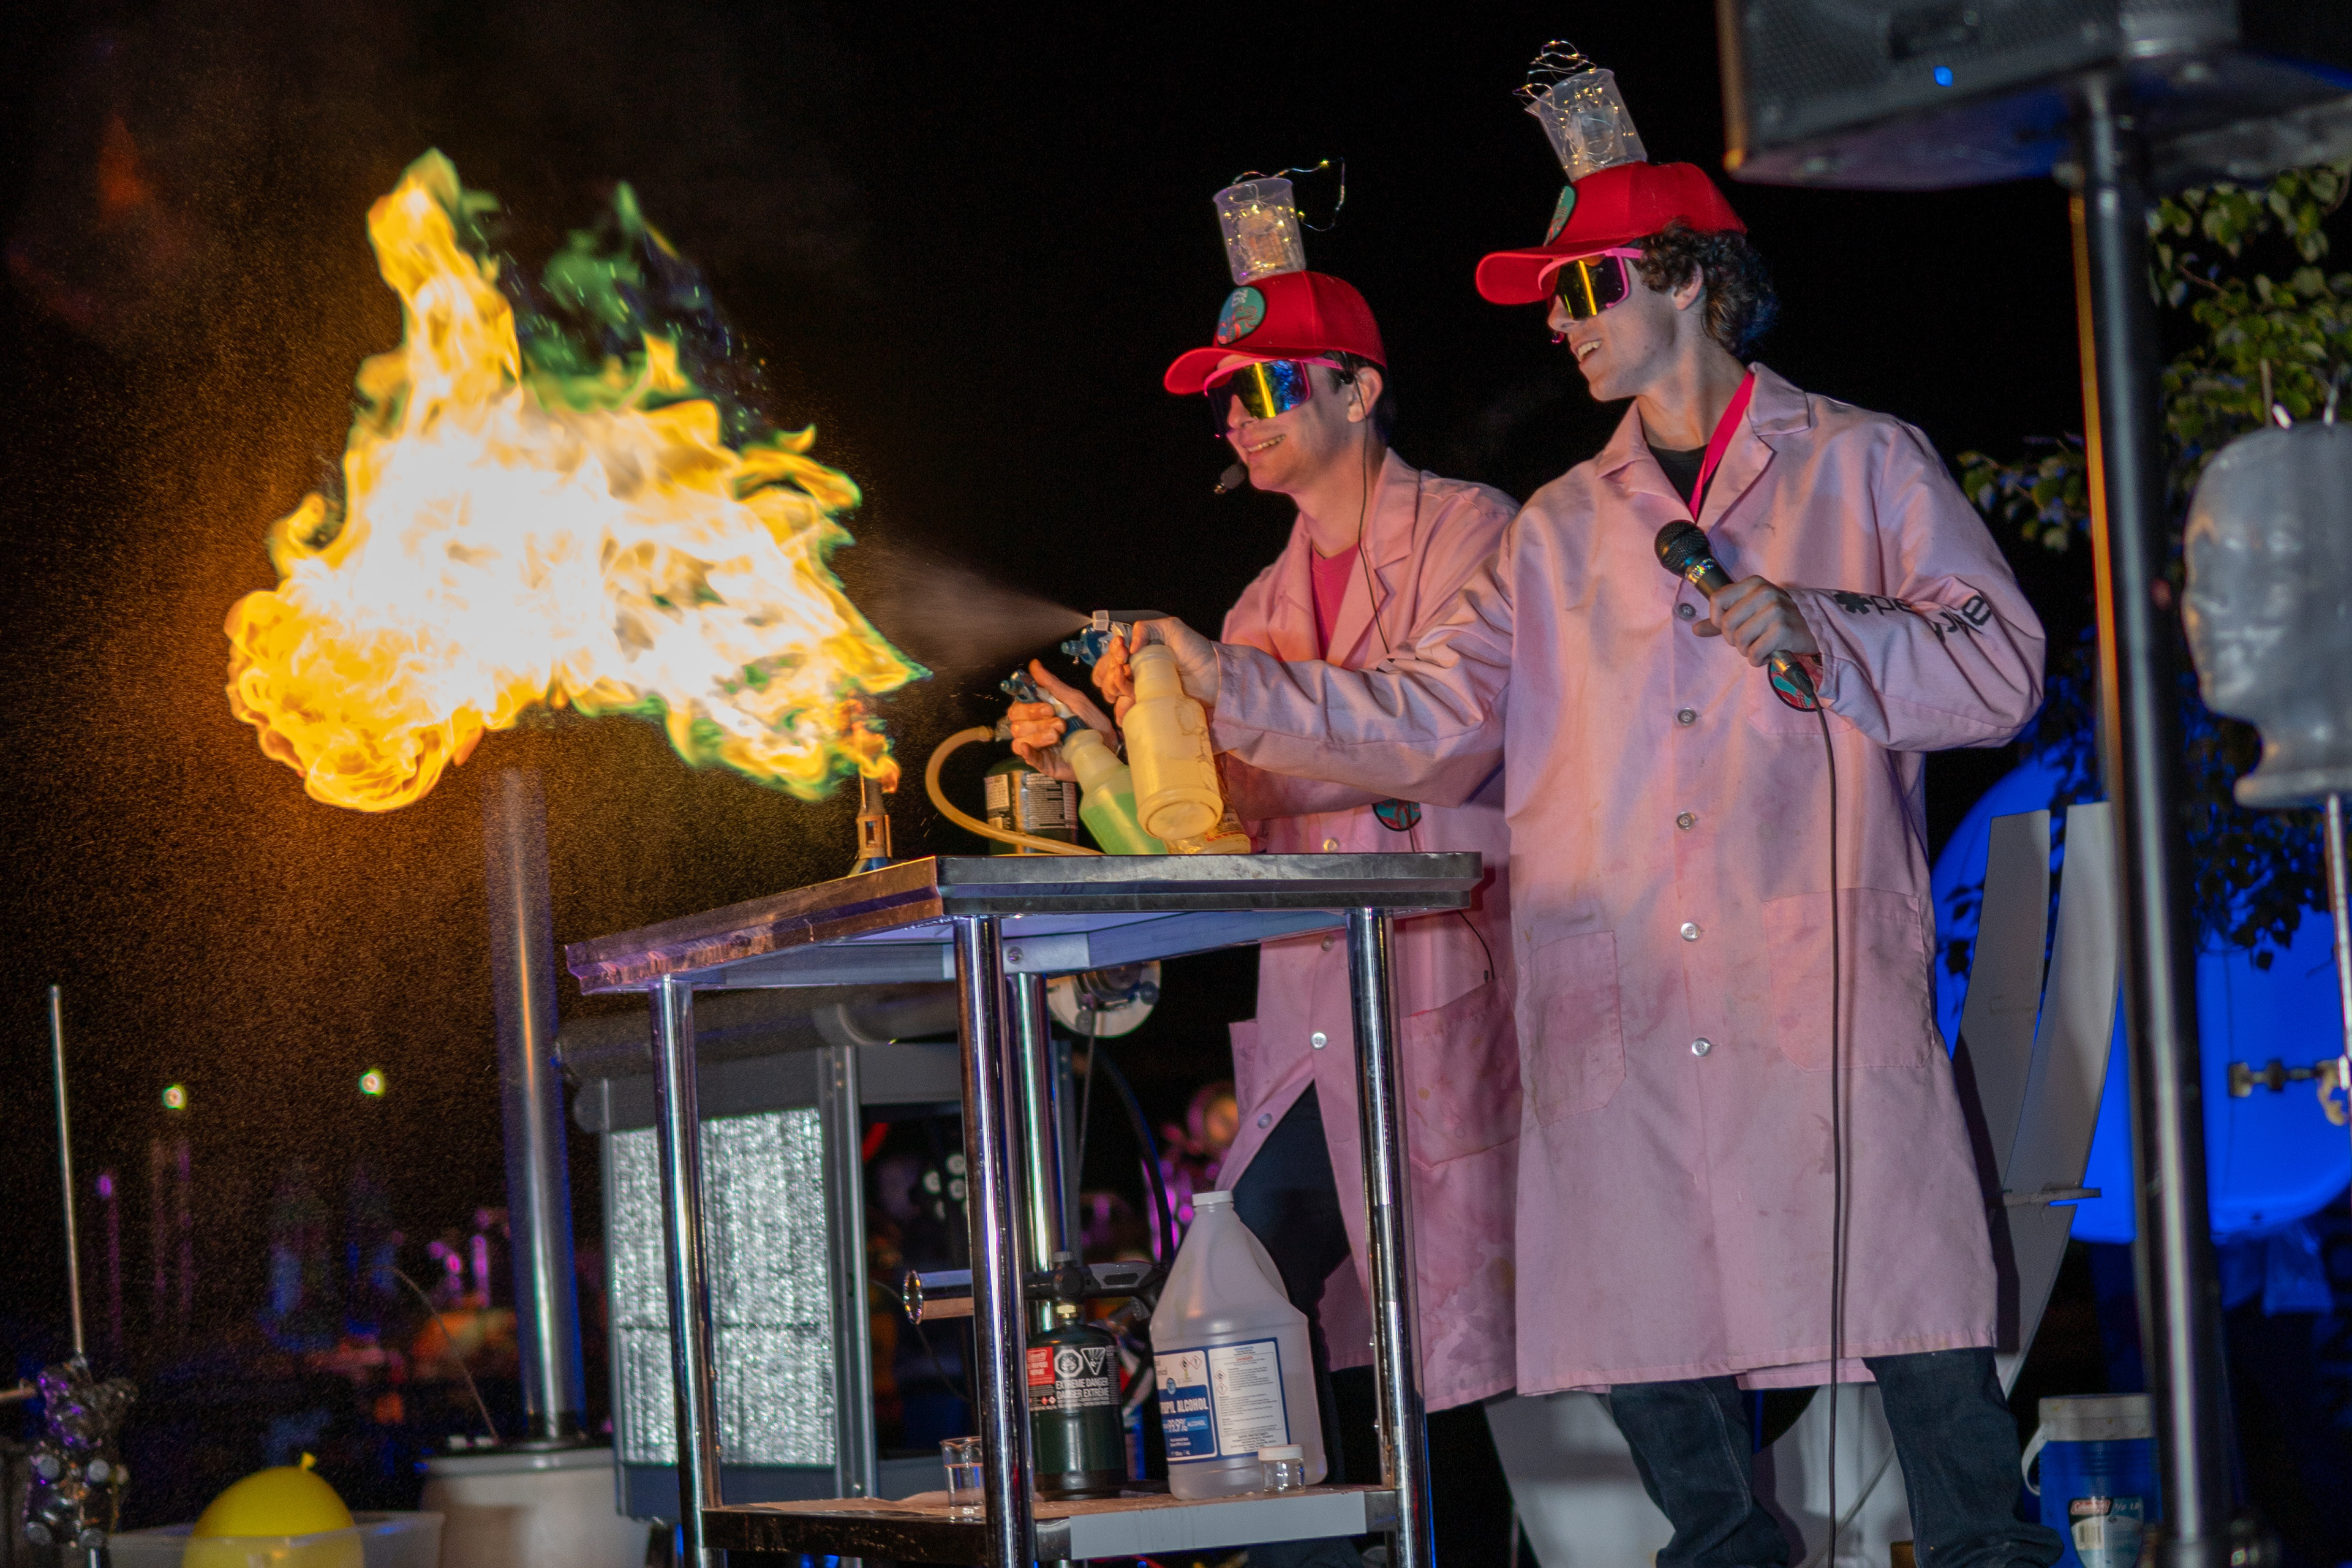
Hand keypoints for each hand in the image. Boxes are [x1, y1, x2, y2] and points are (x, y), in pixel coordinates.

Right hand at [1008, 661, 1114, 779]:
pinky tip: (1030, 747)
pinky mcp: (1042, 763)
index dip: (1029, 708)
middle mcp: (1033, 729)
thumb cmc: (1092, 724)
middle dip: (1036, 721)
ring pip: (1019, 739)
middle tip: (1060, 723)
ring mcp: (1036, 747)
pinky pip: (1025, 757)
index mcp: (1038, 714)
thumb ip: (1053, 685)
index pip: (1017, 708)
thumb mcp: (1075, 701)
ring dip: (1038, 735)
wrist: (1107, 748)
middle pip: (1016, 723)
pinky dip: (1027, 750)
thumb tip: (1034, 665)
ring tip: (1058, 735)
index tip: (1049, 708)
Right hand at [1103, 618, 1220, 720]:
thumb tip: (1129, 647)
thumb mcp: (1171, 628)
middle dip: (1110, 671)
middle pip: (1108, 674)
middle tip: (1123, 668)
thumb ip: (1146, 628)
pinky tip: (1125, 704)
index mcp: (1138, 651)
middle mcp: (1136, 670)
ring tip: (1126, 681)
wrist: (1213, 675)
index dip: (1112, 653)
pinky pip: (1127, 710)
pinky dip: (1121, 709)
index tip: (1123, 652)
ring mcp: (1141, 689)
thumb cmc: (1195, 649)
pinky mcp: (1148, 704)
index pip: (1113, 654)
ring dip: (1113, 686)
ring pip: (1113, 691)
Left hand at [1694, 576, 1818, 667]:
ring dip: (1747, 651)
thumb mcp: (1750, 611)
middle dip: (1733, 640)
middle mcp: (1763, 593)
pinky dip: (1757, 659)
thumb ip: (1722, 619)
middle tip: (1749, 640)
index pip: (1717, 600)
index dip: (1717, 619)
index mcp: (1753, 584)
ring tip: (1760, 646)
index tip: (1728, 627)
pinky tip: (1768, 654)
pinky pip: (1755, 652)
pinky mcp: (1783, 630)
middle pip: (1727, 624)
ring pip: (1739, 640)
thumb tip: (1695, 629)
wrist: (1813, 626)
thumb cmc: (1777, 619)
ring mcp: (1775, 610)